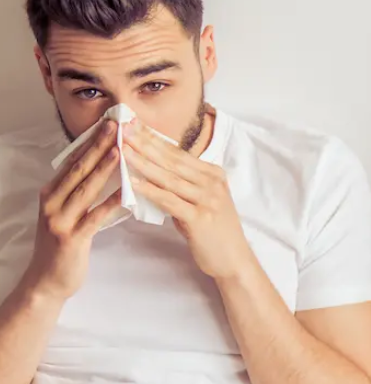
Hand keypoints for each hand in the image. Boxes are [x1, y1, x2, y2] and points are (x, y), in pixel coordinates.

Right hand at [23, 119, 121, 300]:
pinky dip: (111, 203)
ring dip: (104, 168)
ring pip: (86, 189)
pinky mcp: (71, 238)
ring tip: (121, 150)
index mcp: (50, 193)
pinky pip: (95, 217)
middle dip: (98, 145)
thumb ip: (79, 193)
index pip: (73, 161)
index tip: (109, 123)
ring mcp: (59, 220)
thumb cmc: (63, 246)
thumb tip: (102, 169)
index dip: (91, 141)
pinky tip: (126, 193)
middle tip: (117, 125)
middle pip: (78, 169)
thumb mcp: (65, 214)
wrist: (47, 281)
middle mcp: (51, 202)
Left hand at [123, 122, 253, 279]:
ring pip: (169, 177)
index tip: (134, 124)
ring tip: (123, 150)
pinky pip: (170, 200)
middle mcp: (212, 183)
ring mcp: (208, 199)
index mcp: (213, 174)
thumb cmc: (215, 231)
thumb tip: (153, 172)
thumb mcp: (202, 200)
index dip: (154, 137)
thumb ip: (182, 185)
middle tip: (123, 128)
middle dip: (145, 143)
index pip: (178, 152)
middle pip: (172, 159)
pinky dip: (150, 191)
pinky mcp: (200, 218)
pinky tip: (133, 183)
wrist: (234, 259)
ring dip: (143, 163)